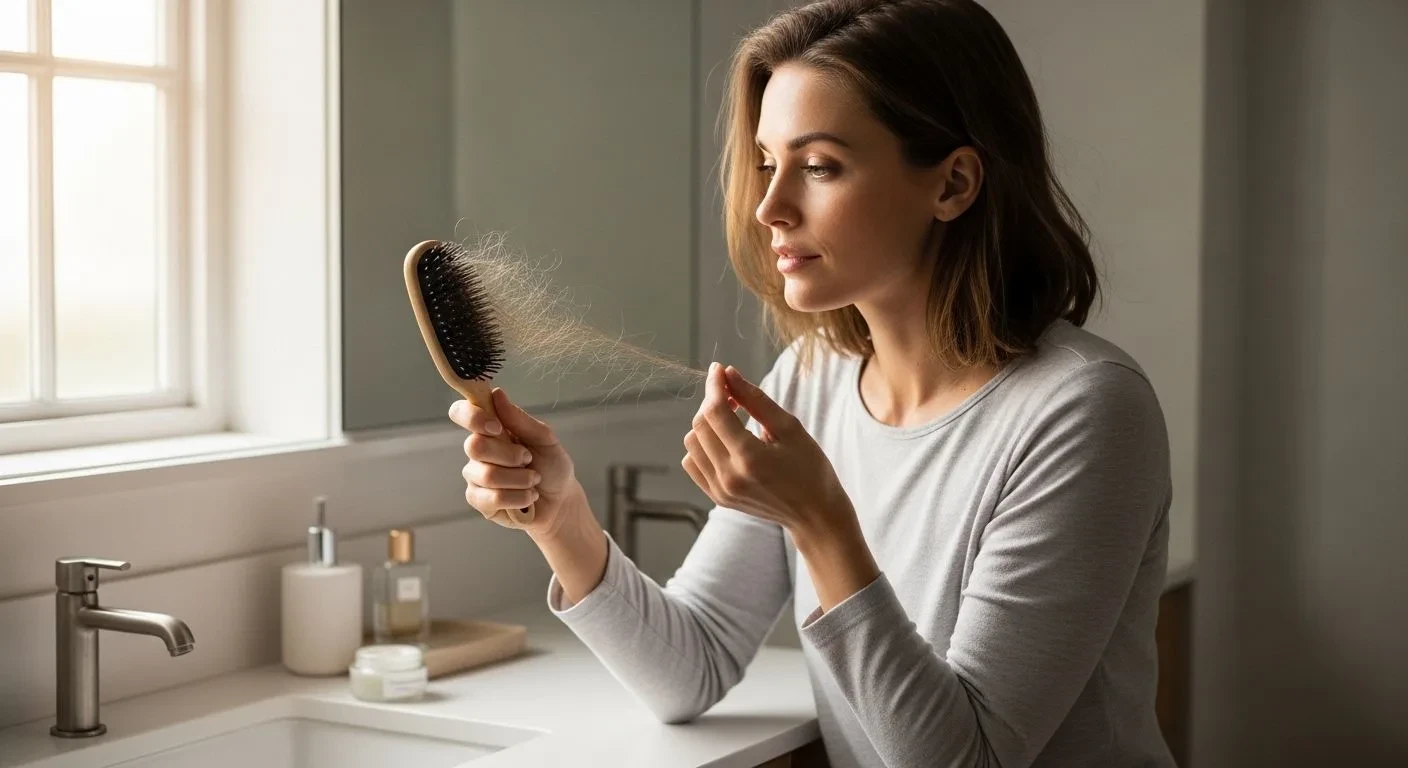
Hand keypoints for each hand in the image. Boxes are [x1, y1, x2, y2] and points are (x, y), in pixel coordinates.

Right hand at [449, 388, 581, 536]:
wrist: (561, 500)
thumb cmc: (552, 465)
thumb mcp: (545, 438)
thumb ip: (520, 419)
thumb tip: (497, 394)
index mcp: (490, 429)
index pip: (461, 413)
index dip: (472, 417)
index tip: (497, 427)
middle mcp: (477, 451)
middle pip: (474, 446)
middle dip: (510, 455)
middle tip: (528, 459)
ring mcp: (475, 476)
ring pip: (487, 475)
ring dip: (520, 479)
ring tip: (533, 481)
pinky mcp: (478, 500)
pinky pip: (492, 499)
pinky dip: (518, 498)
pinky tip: (527, 497)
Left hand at [681, 362, 856, 537]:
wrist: (815, 514)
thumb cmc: (810, 468)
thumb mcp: (789, 428)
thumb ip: (756, 400)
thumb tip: (729, 373)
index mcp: (750, 458)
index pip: (715, 412)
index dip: (714, 385)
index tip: (719, 369)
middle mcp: (729, 477)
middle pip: (700, 425)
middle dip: (712, 401)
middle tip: (733, 394)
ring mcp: (720, 490)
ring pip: (692, 443)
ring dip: (706, 423)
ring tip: (731, 418)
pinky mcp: (717, 497)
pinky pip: (693, 463)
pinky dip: (702, 445)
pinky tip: (724, 440)